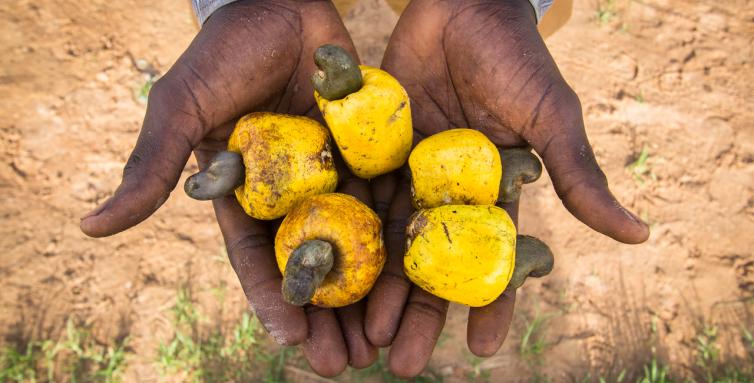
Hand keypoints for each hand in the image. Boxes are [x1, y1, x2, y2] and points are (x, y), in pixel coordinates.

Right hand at [79, 1, 374, 375]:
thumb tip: (90, 229)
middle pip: (311, 264)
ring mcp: (333, 174)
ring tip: (384, 338)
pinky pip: (388, 199)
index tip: (293, 341)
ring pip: (354, 244)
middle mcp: (291, 192)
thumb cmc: (223, 52)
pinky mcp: (369, 152)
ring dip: (368, 293)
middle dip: (327, 314)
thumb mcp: (182, 108)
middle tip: (346, 362)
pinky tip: (416, 277)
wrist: (279, 2)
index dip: (274, 300)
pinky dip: (399, 238)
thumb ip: (152, 166)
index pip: (257, 258)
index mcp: (244, 194)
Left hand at [365, 0, 649, 376]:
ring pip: (394, 244)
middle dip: (422, 314)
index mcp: (497, 193)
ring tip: (368, 337)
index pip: (494, 261)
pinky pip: (362, 201)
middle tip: (404, 363)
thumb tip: (638, 235)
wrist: (461, 5)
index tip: (482, 350)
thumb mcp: (550, 118)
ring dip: (381, 292)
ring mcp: (412, 175)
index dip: (490, 305)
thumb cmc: (514, 58)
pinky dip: (352, 238)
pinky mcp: (378, 153)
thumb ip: (577, 176)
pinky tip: (339, 275)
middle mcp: (452, 193)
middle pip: (436, 265)